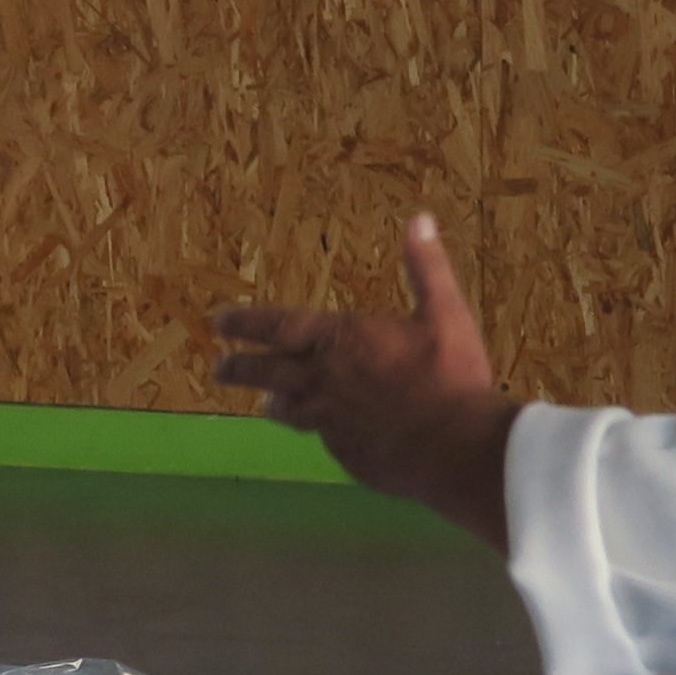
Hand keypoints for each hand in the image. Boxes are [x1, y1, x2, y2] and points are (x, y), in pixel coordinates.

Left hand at [210, 215, 518, 548]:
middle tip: (218, 368)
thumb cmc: (450, 376)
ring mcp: (331, 423)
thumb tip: (420, 219)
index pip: (277, 327)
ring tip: (264, 403)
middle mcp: (324, 381)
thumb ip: (427, 267)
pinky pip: (324, 440)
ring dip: (274, 403)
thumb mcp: (445, 312)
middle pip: (268, 372)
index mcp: (340, 341)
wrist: (457, 449)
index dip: (245, 323)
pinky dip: (320, 431)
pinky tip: (326, 433)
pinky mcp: (347, 455)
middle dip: (240, 368)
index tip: (219, 322)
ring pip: (290, 411)